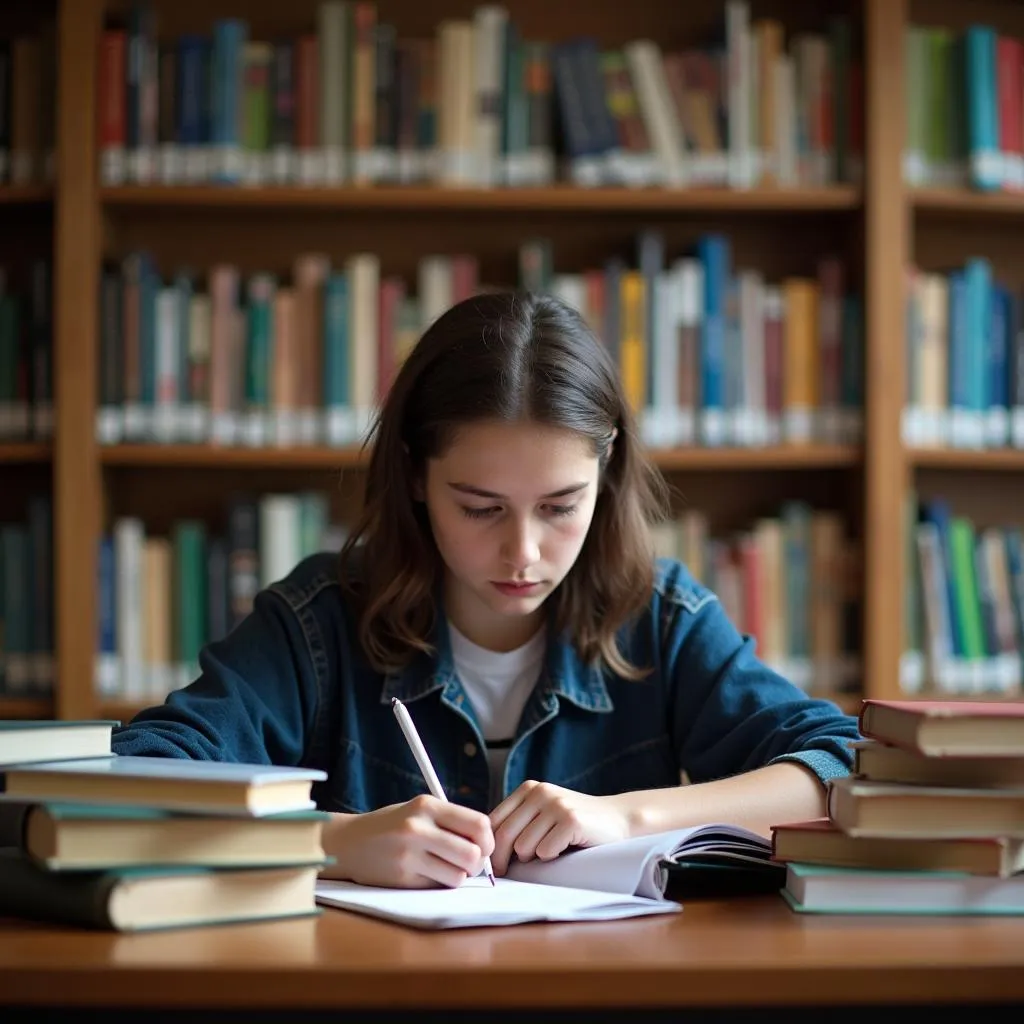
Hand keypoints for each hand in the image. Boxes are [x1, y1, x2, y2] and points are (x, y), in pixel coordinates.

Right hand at [322, 795, 494, 888]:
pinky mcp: (402, 878)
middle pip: (473, 853)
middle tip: (469, 863)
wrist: (348, 842)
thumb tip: (488, 842)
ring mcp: (409, 854)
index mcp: (427, 805)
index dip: (488, 839)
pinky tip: (426, 873)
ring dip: (459, 876)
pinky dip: (439, 883)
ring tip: (446, 867)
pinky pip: (438, 886)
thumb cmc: (392, 825)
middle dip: (478, 863)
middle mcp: (418, 828)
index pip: (478, 823)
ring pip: (459, 875)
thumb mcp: (419, 810)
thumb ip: (450, 821)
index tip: (484, 846)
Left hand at [488, 781, 630, 875]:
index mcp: (528, 789)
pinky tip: (566, 850)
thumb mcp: (543, 815)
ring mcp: (556, 804)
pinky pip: (545, 852)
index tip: (493, 867)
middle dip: (503, 860)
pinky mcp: (571, 820)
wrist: (618, 820)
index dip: (490, 847)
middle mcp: (540, 792)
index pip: (494, 821)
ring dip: (534, 858)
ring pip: (524, 847)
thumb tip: (483, 852)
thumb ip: (518, 824)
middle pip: (505, 835)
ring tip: (551, 852)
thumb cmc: (574, 826)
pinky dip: (553, 858)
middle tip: (506, 874)